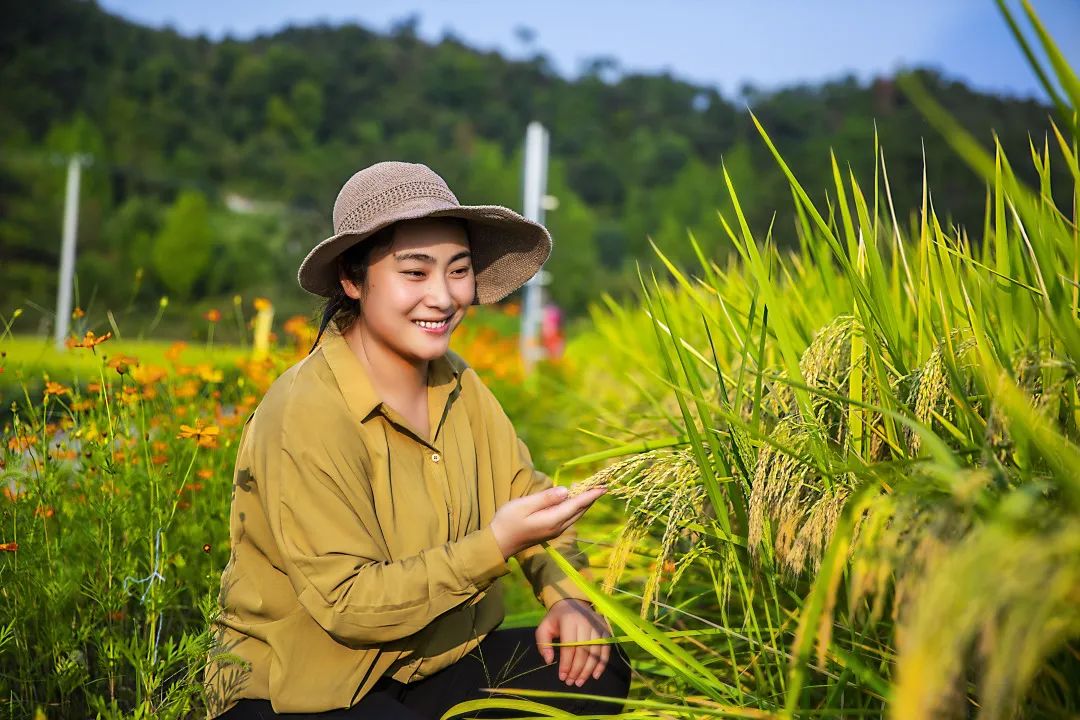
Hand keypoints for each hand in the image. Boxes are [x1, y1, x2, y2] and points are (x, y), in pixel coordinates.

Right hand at [489, 485, 605, 559]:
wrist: (499, 543)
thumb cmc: (508, 521)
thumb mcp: (523, 505)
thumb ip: (545, 498)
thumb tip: (565, 491)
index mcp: (552, 520)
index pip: (576, 505)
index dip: (591, 495)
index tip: (604, 487)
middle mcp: (558, 527)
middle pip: (580, 510)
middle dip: (591, 496)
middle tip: (601, 482)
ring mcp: (555, 530)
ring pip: (576, 514)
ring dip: (584, 501)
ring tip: (590, 487)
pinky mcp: (551, 530)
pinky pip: (569, 516)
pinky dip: (575, 506)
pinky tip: (573, 497)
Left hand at [535, 598, 613, 686]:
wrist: (572, 603)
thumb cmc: (556, 619)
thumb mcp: (544, 628)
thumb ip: (543, 644)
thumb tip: (549, 661)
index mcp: (569, 620)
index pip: (569, 647)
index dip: (566, 664)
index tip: (562, 677)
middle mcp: (586, 622)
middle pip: (583, 651)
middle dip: (577, 670)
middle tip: (571, 682)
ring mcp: (597, 625)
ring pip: (595, 652)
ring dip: (588, 670)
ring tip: (580, 682)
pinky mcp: (605, 629)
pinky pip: (606, 649)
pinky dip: (602, 664)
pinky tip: (595, 675)